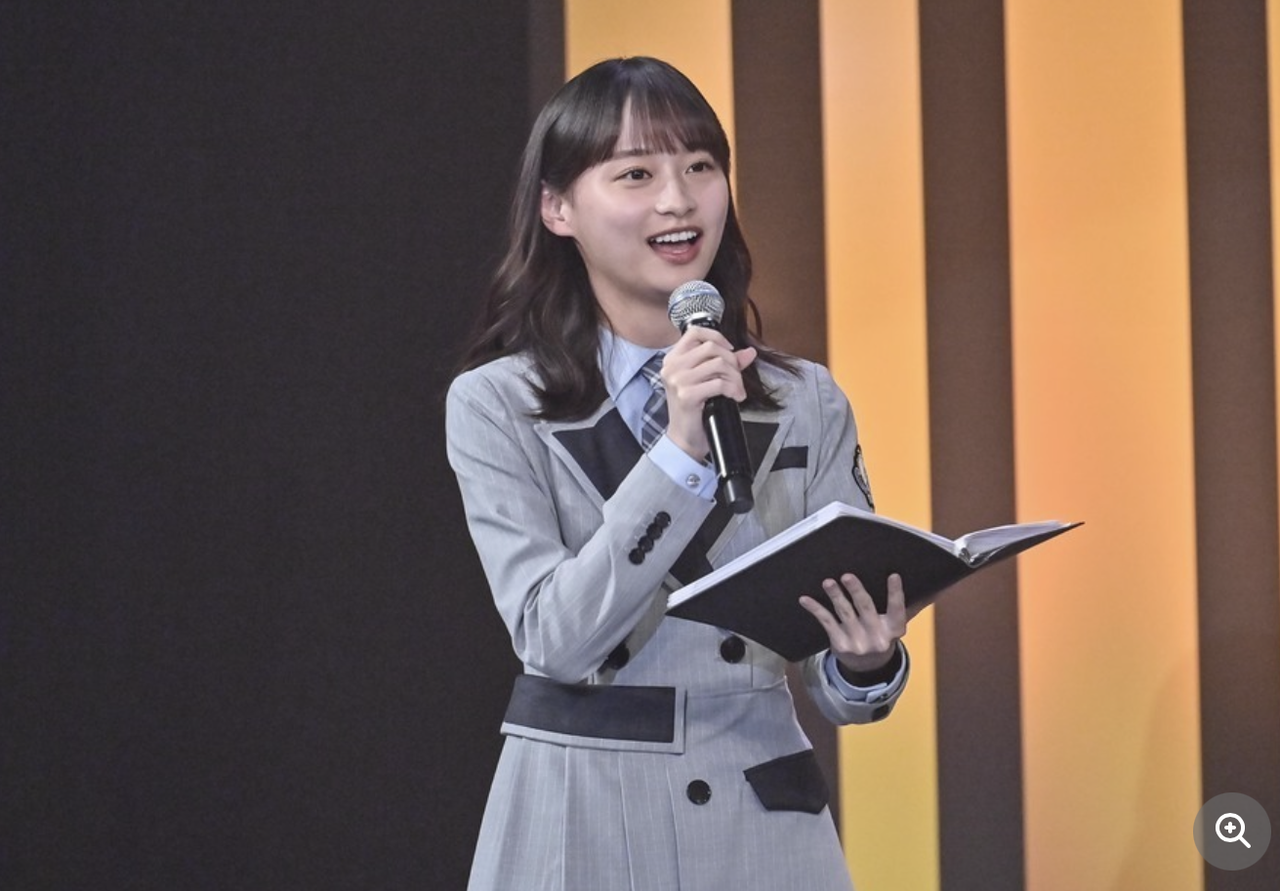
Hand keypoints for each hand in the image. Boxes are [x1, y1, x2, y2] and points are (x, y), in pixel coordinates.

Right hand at [659, 326, 756, 459]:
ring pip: (718, 364)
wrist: (685, 438)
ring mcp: (678, 380)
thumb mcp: (708, 381)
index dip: (717, 337)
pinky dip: (733, 390)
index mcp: (673, 359)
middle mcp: (672, 366)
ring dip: (734, 377)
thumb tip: (749, 352)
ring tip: (736, 390)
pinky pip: (719, 383)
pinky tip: (735, 397)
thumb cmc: (695, 409)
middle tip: (736, 378)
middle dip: (731, 362)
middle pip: (711, 347)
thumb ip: (726, 364)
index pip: (695, 332)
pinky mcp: (687, 395)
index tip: (729, 350)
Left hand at [799, 572, 907, 673]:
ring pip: (845, 614)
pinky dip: (815, 609)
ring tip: (828, 582)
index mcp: (894, 629)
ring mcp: (857, 642)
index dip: (895, 593)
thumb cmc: (882, 635)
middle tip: (847, 576)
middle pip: (866, 609)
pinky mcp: (839, 644)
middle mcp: (876, 637)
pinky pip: (826, 623)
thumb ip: (913, 606)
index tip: (893, 575)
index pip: (897, 609)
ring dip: (836, 596)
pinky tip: (805, 599)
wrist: (868, 668)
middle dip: (857, 592)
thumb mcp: (897, 624)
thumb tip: (939, 590)